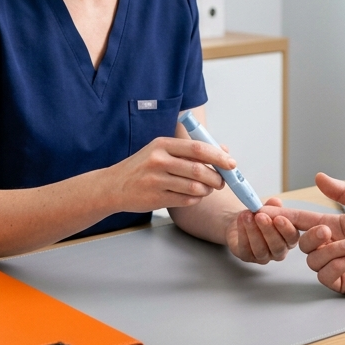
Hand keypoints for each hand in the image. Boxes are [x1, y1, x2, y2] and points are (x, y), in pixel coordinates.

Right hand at [104, 136, 233, 212]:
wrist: (113, 186)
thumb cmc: (142, 167)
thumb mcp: (161, 151)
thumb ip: (190, 151)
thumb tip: (223, 151)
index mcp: (163, 144)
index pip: (197, 148)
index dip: (218, 156)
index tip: (231, 163)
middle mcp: (159, 160)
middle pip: (198, 170)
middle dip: (217, 177)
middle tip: (222, 181)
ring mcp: (156, 180)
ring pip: (194, 187)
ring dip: (207, 190)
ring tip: (207, 189)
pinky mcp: (155, 198)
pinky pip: (186, 200)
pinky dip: (195, 199)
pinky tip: (193, 196)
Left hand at [225, 197, 300, 263]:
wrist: (244, 219)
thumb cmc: (261, 215)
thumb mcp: (269, 208)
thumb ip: (274, 206)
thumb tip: (276, 202)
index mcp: (289, 239)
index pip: (292, 237)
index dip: (286, 228)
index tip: (279, 218)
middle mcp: (279, 251)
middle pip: (278, 246)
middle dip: (268, 230)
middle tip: (260, 216)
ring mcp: (263, 257)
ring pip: (261, 249)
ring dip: (253, 231)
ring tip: (248, 215)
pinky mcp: (247, 257)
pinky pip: (245, 249)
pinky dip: (243, 234)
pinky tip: (241, 220)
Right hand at [276, 174, 344, 296]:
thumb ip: (340, 191)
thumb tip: (319, 177)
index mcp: (333, 226)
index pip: (301, 221)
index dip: (284, 217)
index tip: (266, 212)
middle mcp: (331, 245)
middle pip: (303, 243)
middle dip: (312, 237)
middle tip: (327, 231)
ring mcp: (336, 264)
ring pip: (313, 260)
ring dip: (331, 252)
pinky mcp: (343, 281)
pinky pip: (326, 276)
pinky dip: (336, 266)